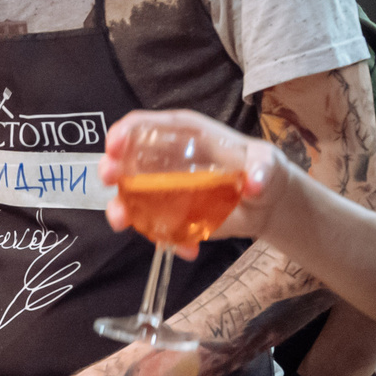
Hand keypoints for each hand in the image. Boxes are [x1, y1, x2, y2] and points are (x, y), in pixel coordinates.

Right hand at [99, 110, 291, 258]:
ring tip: (122, 222)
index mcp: (186, 136)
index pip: (149, 125)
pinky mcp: (173, 216)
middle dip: (112, 167)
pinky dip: (167, 241)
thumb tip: (253, 184)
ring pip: (132, 196)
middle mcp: (169, 160)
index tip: (114, 144)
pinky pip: (157, 228)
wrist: (267, 204)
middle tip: (108, 179)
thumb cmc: (263, 169)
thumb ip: (262, 168)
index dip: (127, 131)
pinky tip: (187, 249)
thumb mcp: (267, 162)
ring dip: (121, 209)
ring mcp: (166, 190)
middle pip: (129, 159)